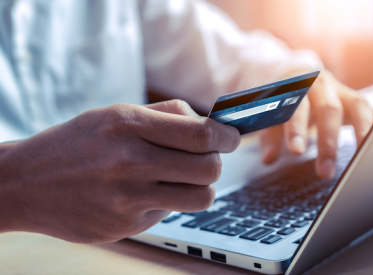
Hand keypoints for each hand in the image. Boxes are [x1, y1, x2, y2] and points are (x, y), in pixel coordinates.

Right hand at [0, 100, 239, 242]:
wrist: (27, 182)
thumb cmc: (77, 142)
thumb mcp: (116, 114)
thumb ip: (165, 116)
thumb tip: (208, 124)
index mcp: (129, 125)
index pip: (201, 135)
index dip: (227, 137)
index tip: (231, 137)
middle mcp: (130, 162)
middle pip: (209, 169)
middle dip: (216, 162)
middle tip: (207, 158)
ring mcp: (128, 199)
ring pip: (200, 198)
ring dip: (201, 187)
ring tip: (183, 178)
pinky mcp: (126, 225)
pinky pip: (170, 213)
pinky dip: (168, 201)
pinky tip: (144, 193)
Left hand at [260, 69, 372, 177]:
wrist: (294, 73)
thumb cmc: (281, 98)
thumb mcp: (271, 114)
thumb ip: (270, 136)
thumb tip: (269, 159)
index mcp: (294, 86)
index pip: (296, 107)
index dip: (297, 129)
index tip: (297, 151)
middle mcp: (319, 84)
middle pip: (327, 110)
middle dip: (327, 142)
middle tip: (324, 171)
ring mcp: (339, 89)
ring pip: (354, 107)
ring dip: (359, 133)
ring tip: (360, 159)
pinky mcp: (353, 97)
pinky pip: (366, 109)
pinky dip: (371, 126)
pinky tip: (371, 146)